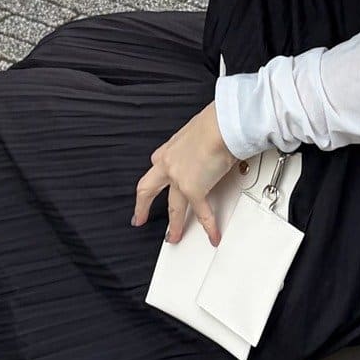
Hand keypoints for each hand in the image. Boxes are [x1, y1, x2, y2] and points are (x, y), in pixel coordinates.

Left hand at [133, 102, 236, 246]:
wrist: (220, 126)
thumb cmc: (215, 122)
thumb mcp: (199, 130)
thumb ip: (199, 143)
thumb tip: (213, 146)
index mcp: (170, 149)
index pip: (156, 166)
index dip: (154, 179)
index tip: (153, 186)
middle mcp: (169, 164)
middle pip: (148, 189)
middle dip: (142, 206)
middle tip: (139, 218)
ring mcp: (179, 179)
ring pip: (173, 208)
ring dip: (174, 226)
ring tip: (174, 237)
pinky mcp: (193, 190)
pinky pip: (202, 213)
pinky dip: (209, 226)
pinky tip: (212, 235)